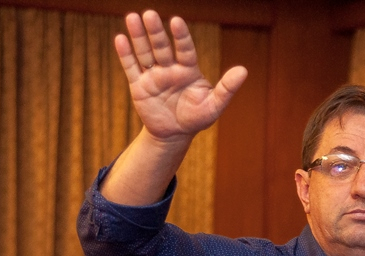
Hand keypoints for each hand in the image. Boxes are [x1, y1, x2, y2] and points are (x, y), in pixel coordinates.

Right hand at [115, 10, 247, 140]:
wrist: (175, 134)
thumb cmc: (197, 118)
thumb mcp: (214, 105)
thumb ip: (227, 88)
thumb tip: (243, 71)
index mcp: (189, 70)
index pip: (185, 49)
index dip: (181, 36)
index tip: (176, 21)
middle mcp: (170, 68)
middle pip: (162, 47)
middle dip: (156, 31)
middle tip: (150, 13)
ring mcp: (153, 76)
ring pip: (145, 53)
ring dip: (138, 36)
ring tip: (132, 17)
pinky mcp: (139, 85)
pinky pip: (131, 68)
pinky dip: (126, 54)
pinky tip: (121, 39)